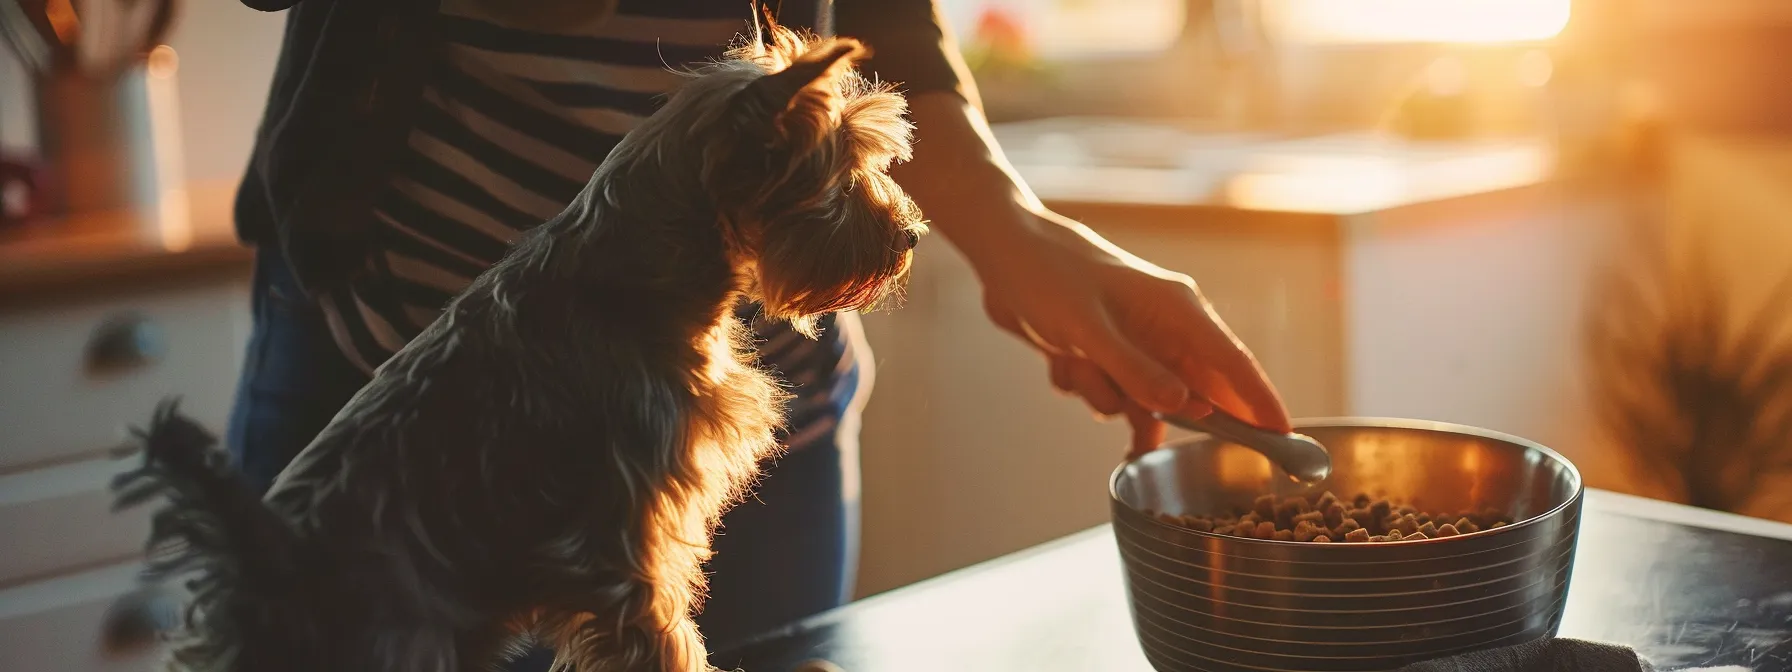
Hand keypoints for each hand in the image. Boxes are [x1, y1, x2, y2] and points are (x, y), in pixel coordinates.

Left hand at [884, 92, 1288, 455]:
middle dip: (1168, 411)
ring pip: (1147, 401)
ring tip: (1077, 365)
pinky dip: (1090, 390)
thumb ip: (1136, 372)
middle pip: (1197, 391)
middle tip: (1151, 425)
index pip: (1235, 365)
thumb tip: (1186, 408)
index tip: (1285, 441)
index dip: (1261, 404)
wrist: (1002, 251)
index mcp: (1178, 310)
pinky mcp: (1110, 353)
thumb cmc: (1047, 276)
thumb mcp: (1087, 330)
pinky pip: (1114, 395)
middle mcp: (1166, 326)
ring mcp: (1138, 341)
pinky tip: (1064, 363)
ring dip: (1110, 397)